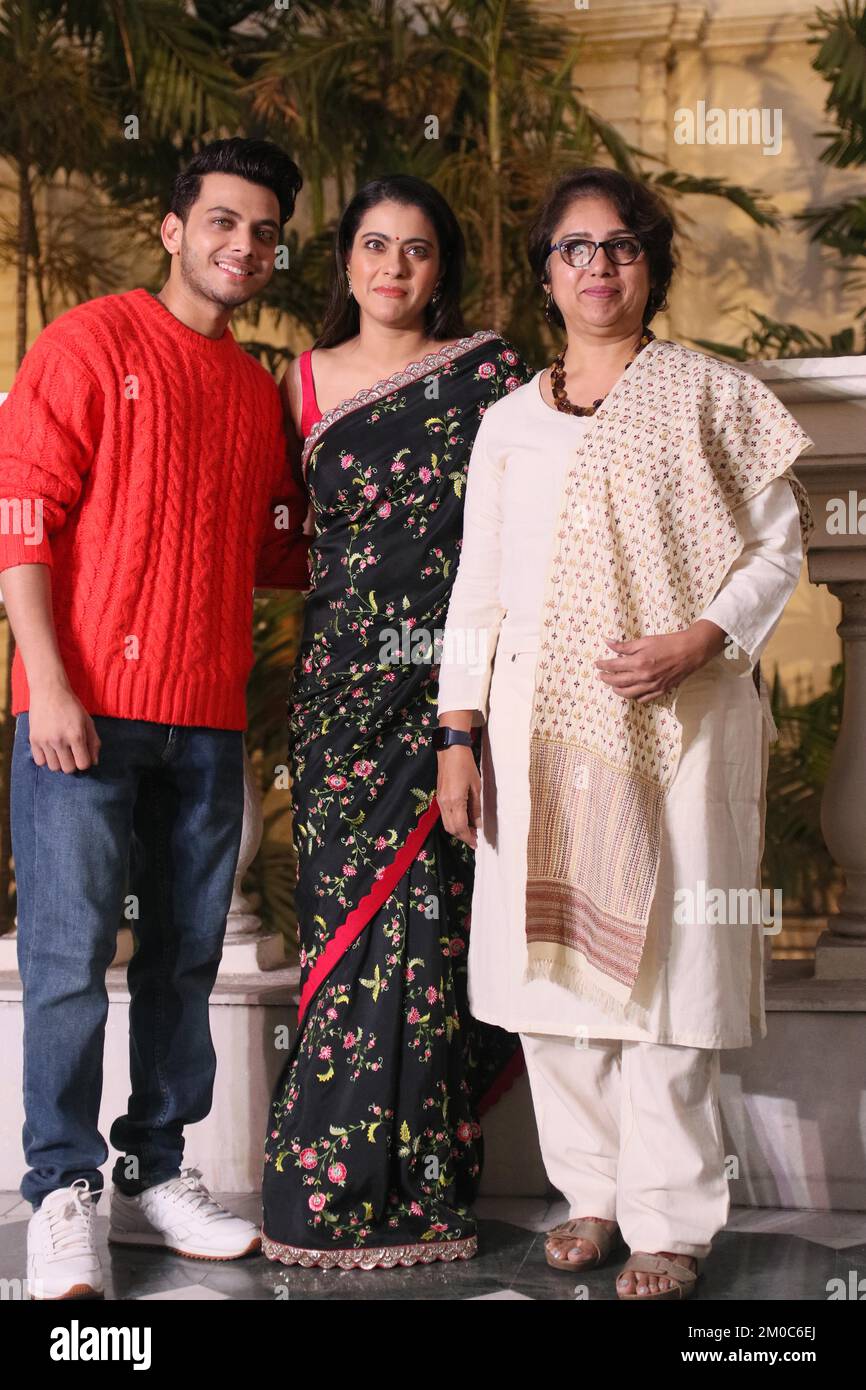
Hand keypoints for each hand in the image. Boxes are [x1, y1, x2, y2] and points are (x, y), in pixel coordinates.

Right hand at [28, 682, 100, 771]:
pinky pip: (40, 762)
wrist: (49, 691)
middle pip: (68, 769)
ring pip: (54, 767)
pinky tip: (50, 750)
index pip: (83, 764)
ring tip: (61, 751)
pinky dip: (46, 759)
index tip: (83, 755)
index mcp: (76, 735)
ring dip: (59, 762)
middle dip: (73, 764)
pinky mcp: (33, 740)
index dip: (85, 762)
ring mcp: (45, 741)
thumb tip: (94, 762)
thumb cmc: (71, 706)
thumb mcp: (88, 722)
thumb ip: (94, 742)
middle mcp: (59, 740)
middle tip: (72, 753)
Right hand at [436, 745, 480, 848]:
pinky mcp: (439, 797)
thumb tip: (478, 824)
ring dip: (458, 831)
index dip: (468, 837)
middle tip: (474, 839)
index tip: (476, 843)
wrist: (450, 750)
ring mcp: (440, 800)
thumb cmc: (466, 765)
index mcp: (455, 801)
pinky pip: (445, 816)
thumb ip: (476, 808)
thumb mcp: (476, 787)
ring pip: (446, 824)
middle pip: (451, 829)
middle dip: (462, 837)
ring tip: (471, 831)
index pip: (460, 827)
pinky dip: (453, 822)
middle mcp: (444, 803)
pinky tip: (463, 821)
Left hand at [594, 621, 726, 702]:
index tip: (597, 664)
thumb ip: (625, 645)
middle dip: (606, 679)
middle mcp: (643, 677)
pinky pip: (643, 698)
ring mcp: (652, 686)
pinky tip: (631, 691)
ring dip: (617, 690)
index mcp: (638, 663)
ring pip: (628, 693)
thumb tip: (607, 642)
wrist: (691, 651)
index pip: (613, 666)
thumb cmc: (668, 643)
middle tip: (601, 675)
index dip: (603, 665)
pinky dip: (634, 696)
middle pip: (618, 682)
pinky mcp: (660, 691)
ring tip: (612, 685)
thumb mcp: (645, 641)